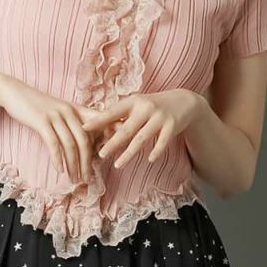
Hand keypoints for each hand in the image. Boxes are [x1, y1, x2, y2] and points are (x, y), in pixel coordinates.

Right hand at [0, 77, 103, 183]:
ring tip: (74, 179)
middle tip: (87, 179)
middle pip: (85, 141)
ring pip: (70, 145)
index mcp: (77, 110)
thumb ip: (73, 124)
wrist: (15, 93)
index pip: (100, 121)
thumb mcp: (60, 112)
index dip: (112, 134)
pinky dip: (58, 158)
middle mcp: (69, 112)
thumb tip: (86, 144)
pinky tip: (60, 170)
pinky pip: (53, 143)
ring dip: (73, 165)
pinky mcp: (42, 121)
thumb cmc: (38, 107)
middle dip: (87, 163)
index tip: (122, 149)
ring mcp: (56, 116)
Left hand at [80, 90, 201, 170]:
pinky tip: (149, 160)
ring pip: (141, 138)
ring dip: (129, 153)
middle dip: (112, 143)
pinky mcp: (172, 125)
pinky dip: (156, 151)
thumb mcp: (137, 104)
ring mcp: (159, 117)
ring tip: (118, 165)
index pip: (113, 112)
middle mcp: (145, 108)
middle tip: (100, 155)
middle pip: (126, 129)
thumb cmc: (153, 106)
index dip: (98, 120)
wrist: (183, 101)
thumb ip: (121, 114)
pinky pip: (162, 141)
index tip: (83, 128)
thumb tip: (97, 127)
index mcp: (133, 102)